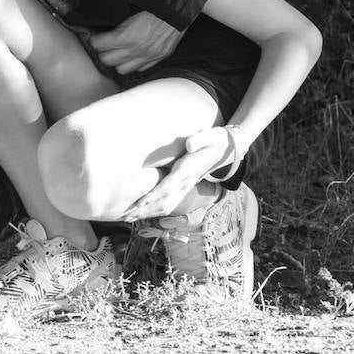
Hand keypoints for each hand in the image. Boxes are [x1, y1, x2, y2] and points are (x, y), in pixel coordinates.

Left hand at [90, 11, 180, 74]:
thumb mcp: (130, 11)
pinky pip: (140, 69)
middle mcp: (136, 49)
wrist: (178, 9)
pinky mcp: (159, 57)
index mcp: (126, 36)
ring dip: (117, 61)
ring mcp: (148, 56)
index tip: (95, 37)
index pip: (99, 45)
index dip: (95, 40)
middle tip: (103, 45)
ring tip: (117, 52)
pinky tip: (133, 55)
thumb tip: (104, 29)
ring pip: (122, 69)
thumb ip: (117, 24)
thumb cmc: (154, 7)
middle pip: (107, 60)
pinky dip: (134, 64)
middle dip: (102, 52)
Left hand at [121, 126, 242, 220]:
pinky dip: (155, 209)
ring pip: (166, 205)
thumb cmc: (216, 140)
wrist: (227, 149)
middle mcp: (186, 183)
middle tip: (126, 216)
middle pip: (164, 201)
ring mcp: (186, 187)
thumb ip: (200, 139)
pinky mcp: (184, 187)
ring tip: (129, 217)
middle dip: (145, 210)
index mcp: (187, 170)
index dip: (154, 196)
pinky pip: (169, 202)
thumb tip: (189, 144)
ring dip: (147, 212)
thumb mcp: (211, 136)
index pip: (168, 186)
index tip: (139, 203)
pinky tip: (143, 212)